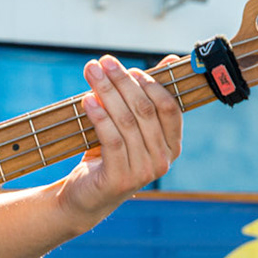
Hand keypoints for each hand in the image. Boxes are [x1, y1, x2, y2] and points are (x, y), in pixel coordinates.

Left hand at [60, 55, 181, 230]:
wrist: (86, 197)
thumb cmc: (110, 155)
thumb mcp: (130, 125)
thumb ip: (147, 96)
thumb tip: (169, 60)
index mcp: (171, 145)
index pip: (169, 108)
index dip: (150, 84)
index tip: (128, 67)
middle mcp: (162, 160)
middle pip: (145, 111)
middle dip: (122, 82)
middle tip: (103, 62)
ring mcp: (143, 172)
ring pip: (126, 122)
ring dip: (106, 92)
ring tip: (91, 73)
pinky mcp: (120, 179)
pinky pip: (111, 140)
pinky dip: (99, 116)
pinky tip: (86, 100)